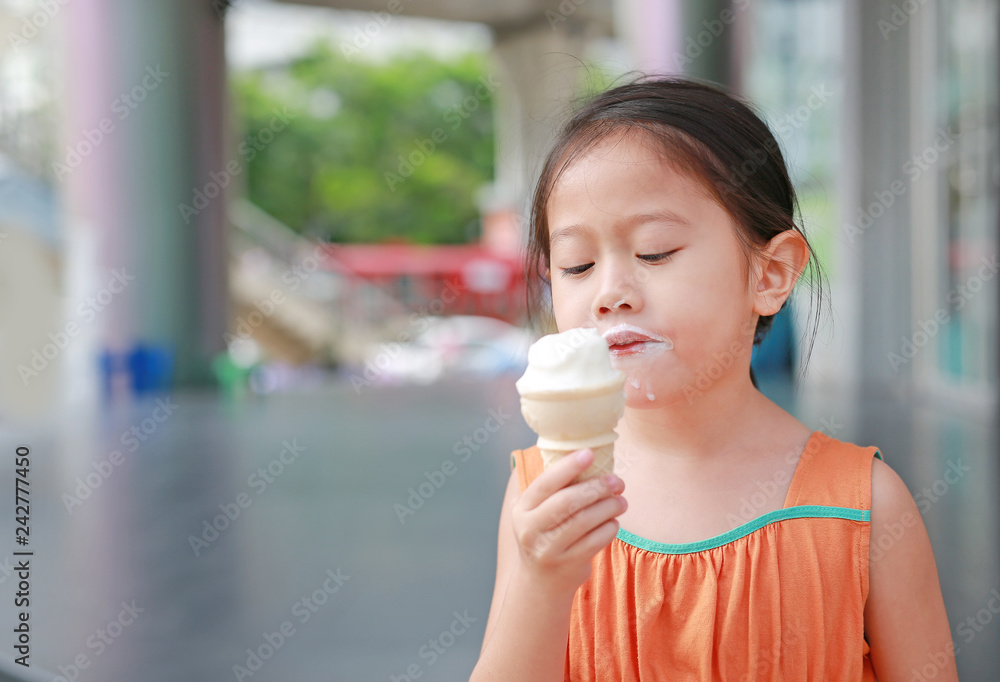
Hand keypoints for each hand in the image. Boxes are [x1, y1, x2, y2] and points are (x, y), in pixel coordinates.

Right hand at [510, 448, 626, 596]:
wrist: (540, 582)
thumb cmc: (546, 534)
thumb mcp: (538, 513)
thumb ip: (554, 489)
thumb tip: (585, 455)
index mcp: (523, 509)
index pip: (546, 483)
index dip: (568, 466)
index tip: (590, 453)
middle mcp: (531, 529)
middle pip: (568, 501)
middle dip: (596, 487)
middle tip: (617, 481)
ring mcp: (549, 549)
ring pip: (585, 521)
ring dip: (609, 507)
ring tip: (621, 501)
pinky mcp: (569, 564)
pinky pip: (596, 540)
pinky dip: (609, 527)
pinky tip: (614, 521)